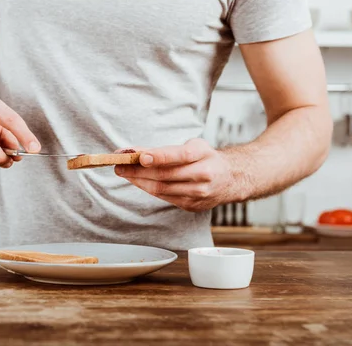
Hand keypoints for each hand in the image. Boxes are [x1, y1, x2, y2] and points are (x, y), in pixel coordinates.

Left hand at [114, 139, 235, 211]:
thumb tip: (134, 152)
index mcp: (203, 155)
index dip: (158, 156)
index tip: (139, 156)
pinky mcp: (192, 206)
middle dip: (138, 170)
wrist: (231, 178)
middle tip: (119, 164)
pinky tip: (139, 182)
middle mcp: (203, 175)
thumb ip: (165, 149)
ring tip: (124, 172)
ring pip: (161, 189)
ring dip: (139, 181)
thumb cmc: (206, 158)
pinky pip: (165, 197)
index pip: (179, 156)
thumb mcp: (192, 146)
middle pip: (165, 175)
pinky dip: (149, 189)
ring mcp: (198, 194)